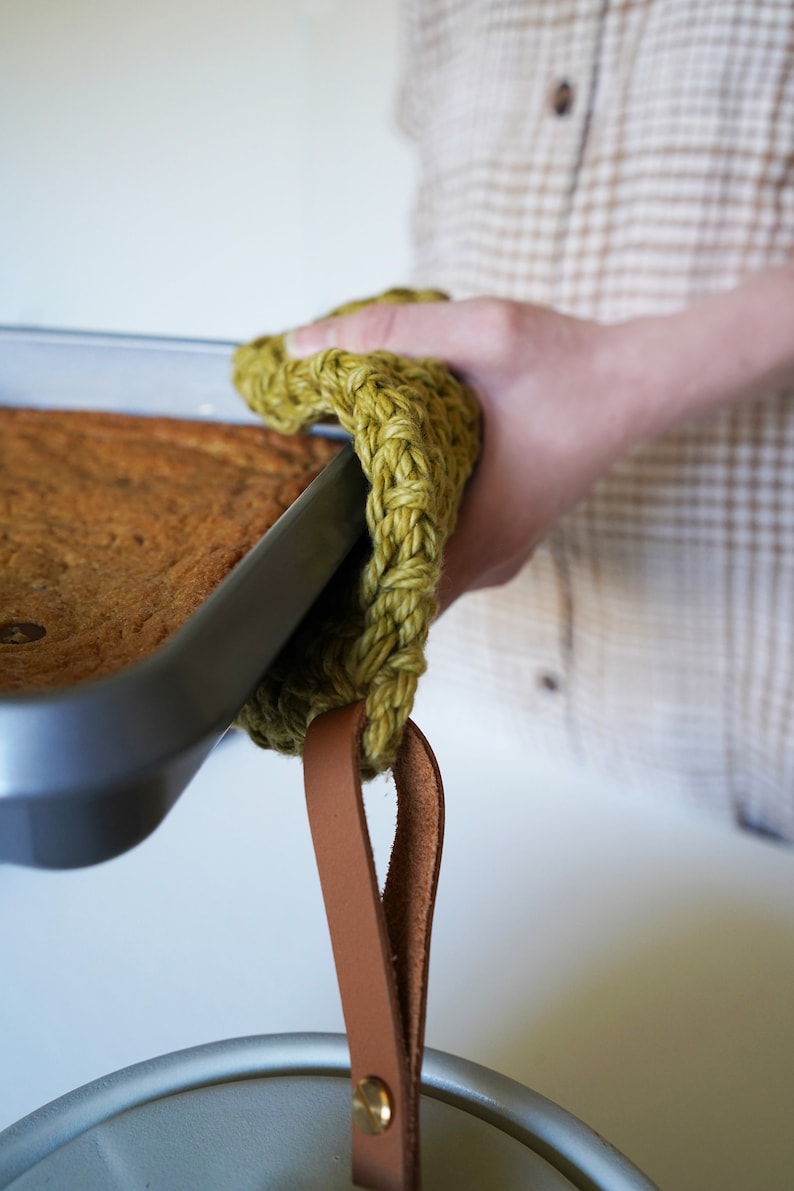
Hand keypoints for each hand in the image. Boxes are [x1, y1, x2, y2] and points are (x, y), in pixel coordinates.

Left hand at [287, 297, 638, 607]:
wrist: (638, 378)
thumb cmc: (570, 365)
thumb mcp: (480, 333)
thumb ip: (391, 334)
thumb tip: (304, 345)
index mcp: (481, 531)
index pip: (399, 605)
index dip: (345, 601)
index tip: (301, 581)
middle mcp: (494, 557)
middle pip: (405, 592)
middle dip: (352, 570)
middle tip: (301, 530)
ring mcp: (507, 552)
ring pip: (428, 574)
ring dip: (384, 548)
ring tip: (331, 510)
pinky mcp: (513, 534)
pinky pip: (450, 552)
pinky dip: (417, 532)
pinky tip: (392, 493)